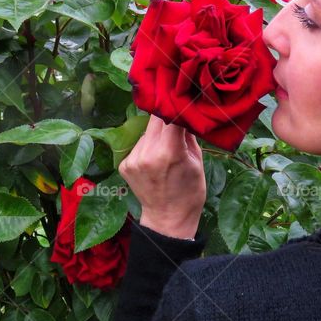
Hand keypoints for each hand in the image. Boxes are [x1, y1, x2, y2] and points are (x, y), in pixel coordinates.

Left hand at [119, 115, 205, 239]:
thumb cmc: (189, 192)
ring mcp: (132, 159)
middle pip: (154, 120)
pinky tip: (154, 160)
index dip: (177, 106)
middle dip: (165, 118)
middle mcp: (147, 153)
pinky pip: (137, 146)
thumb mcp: (197, 161)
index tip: (182, 101)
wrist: (168, 219)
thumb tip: (184, 112)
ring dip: (155, 134)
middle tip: (175, 116)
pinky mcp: (124, 165)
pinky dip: (146, 148)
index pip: (170, 116)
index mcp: (169, 152)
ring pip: (145, 133)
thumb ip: (188, 135)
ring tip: (165, 148)